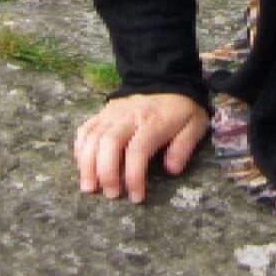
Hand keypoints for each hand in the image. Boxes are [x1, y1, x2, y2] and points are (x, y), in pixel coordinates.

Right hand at [73, 92, 209, 202]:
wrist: (167, 78)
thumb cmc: (181, 108)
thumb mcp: (195, 124)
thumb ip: (184, 146)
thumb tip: (171, 169)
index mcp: (153, 122)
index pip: (137, 150)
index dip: (134, 176)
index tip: (136, 197)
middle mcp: (129, 116)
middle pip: (109, 142)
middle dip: (106, 172)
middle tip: (110, 194)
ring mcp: (112, 113)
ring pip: (93, 136)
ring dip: (87, 163)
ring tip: (89, 186)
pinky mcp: (103, 112)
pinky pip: (86, 128)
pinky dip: (80, 147)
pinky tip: (82, 164)